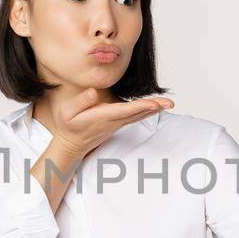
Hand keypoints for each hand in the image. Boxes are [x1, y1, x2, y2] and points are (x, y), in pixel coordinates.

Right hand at [46, 88, 172, 158]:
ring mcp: (117, 124)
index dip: (141, 106)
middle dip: (154, 108)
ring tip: (168, 103)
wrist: (71, 144)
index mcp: (102, 117)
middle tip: (171, 103)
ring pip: (139, 115)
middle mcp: (113, 121)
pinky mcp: (118, 123)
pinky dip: (147, 111)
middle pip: (138, 113)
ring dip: (154, 109)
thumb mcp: (67, 113)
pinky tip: (155, 106)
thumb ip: (81, 102)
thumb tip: (93, 92)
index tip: (155, 103)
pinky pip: (136, 116)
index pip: (125, 110)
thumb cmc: (68, 126)